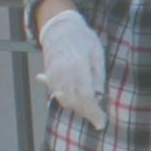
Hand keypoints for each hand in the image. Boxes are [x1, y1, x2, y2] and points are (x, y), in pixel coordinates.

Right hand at [37, 2, 108, 126]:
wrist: (59, 26)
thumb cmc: (83, 38)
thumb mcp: (97, 53)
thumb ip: (99, 75)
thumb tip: (99, 95)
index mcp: (79, 68)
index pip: (87, 98)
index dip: (94, 113)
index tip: (101, 123)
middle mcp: (64, 74)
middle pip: (75, 103)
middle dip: (86, 112)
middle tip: (97, 114)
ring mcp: (54, 75)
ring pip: (64, 101)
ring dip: (76, 106)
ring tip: (87, 104)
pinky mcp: (48, 75)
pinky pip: (56, 94)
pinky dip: (66, 98)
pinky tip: (73, 96)